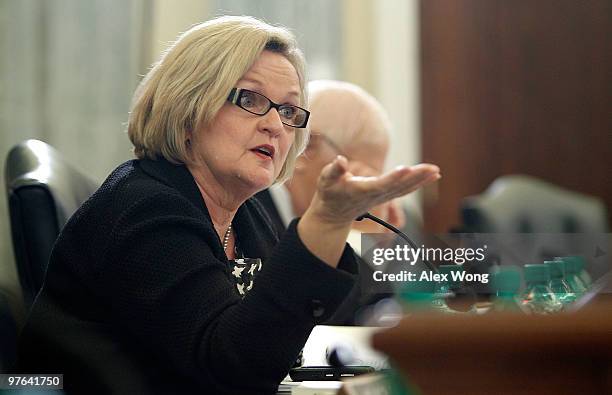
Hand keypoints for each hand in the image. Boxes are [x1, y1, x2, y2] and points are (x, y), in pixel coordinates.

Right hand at [308, 156, 439, 226]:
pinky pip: (406, 189)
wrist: (334, 215)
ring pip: (405, 188)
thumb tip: (340, 161)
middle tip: (431, 169)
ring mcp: (383, 196)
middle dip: (415, 177)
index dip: (393, 178)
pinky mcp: (387, 195)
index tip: (405, 169)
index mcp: (362, 191)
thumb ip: (334, 170)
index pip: (380, 184)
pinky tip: (432, 176)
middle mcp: (376, 195)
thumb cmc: (330, 195)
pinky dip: (420, 183)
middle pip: (398, 187)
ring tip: (436, 171)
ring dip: (422, 180)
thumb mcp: (326, 181)